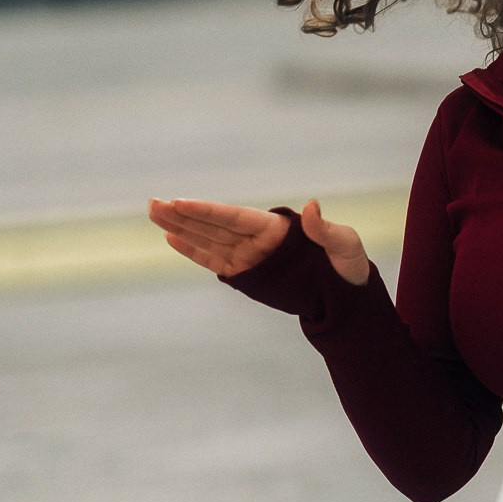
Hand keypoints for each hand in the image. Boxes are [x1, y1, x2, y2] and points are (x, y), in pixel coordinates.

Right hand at [148, 197, 369, 286]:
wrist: (347, 299)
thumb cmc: (349, 267)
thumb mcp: (346, 246)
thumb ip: (327, 230)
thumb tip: (313, 205)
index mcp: (277, 228)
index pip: (234, 217)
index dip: (207, 210)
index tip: (180, 202)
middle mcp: (258, 239)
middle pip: (214, 225)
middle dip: (183, 215)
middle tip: (153, 204)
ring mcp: (249, 256)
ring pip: (208, 240)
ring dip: (181, 228)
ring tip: (154, 214)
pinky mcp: (245, 275)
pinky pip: (214, 260)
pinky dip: (193, 251)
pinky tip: (171, 238)